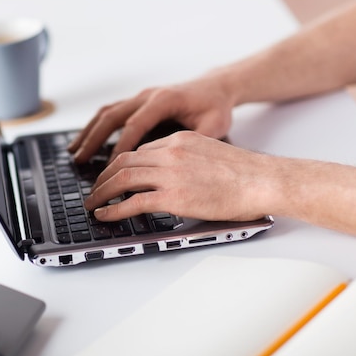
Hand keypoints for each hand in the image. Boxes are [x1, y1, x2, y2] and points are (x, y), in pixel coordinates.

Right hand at [68, 74, 235, 163]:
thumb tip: (178, 162)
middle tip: (80, 160)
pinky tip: (85, 141)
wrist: (215, 87)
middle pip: (112, 116)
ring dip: (88, 132)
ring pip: (107, 113)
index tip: (110, 166)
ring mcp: (140, 97)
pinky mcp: (138, 102)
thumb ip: (196, 141)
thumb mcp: (214, 125)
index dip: (121, 145)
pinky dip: (95, 126)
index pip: (135, 124)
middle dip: (94, 139)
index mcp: (164, 100)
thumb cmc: (215, 106)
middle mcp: (147, 96)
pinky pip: (111, 112)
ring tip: (74, 152)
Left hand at [83, 131, 274, 221]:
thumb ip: (186, 158)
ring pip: (122, 178)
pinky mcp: (173, 196)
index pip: (139, 150)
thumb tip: (172, 174)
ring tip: (92, 203)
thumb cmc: (245, 173)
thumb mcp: (210, 152)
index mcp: (179, 140)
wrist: (263, 181)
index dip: (120, 164)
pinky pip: (133, 202)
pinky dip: (114, 209)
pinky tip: (105, 215)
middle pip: (123, 161)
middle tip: (94, 189)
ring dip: (102, 192)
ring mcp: (170, 174)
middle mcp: (170, 152)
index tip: (112, 175)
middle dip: (103, 176)